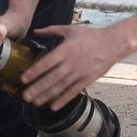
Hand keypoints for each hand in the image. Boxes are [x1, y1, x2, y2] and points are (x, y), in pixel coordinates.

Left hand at [18, 6, 136, 109]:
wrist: (113, 43)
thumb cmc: (90, 35)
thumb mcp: (69, 30)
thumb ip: (51, 30)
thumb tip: (36, 31)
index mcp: (64, 50)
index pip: (46, 63)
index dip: (34, 72)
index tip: (23, 79)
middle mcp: (70, 63)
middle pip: (50, 78)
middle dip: (36, 88)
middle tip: (24, 96)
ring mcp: (79, 72)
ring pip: (60, 86)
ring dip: (46, 95)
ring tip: (35, 102)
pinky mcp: (87, 80)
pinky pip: (73, 91)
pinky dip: (63, 100)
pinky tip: (54, 106)